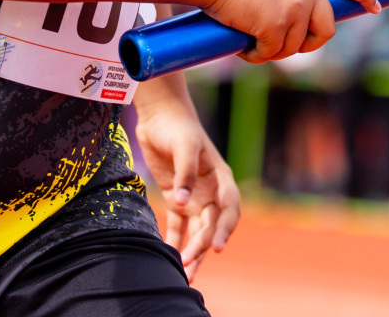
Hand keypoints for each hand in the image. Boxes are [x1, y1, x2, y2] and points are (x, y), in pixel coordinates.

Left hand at [136, 101, 239, 280]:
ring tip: (185, 274)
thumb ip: (185, 173)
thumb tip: (182, 203)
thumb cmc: (177, 127)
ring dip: (192, 251)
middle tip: (190, 265)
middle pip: (211, 224)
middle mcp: (211, 192)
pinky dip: (175, 241)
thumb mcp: (184, 146)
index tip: (217, 247)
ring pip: (197, 230)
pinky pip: (178, 225)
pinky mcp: (176, 198)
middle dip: (203, 246)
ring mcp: (194, 197)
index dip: (225, 229)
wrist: (160, 114)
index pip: (228, 209)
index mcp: (221, 178)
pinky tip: (170, 258)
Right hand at [202, 0, 379, 63]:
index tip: (374, 7)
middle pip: (325, 30)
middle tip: (283, 46)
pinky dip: (256, 55)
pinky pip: (271, 53)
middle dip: (308, 45)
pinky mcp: (278, 26)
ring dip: (271, 50)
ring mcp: (295, 7)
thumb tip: (289, 17)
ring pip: (293, 47)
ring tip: (248, 39)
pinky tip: (242, 45)